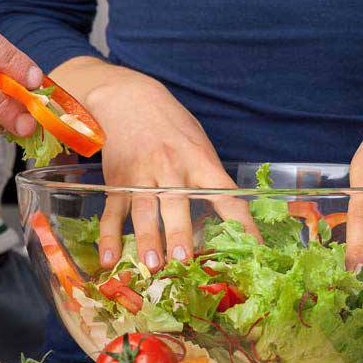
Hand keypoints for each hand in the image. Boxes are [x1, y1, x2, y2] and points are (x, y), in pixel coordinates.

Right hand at [83, 67, 259, 271]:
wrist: (128, 98)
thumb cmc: (170, 125)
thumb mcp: (198, 143)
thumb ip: (209, 177)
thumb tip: (228, 217)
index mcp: (199, 161)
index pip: (226, 195)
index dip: (242, 223)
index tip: (254, 247)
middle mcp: (171, 168)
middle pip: (176, 204)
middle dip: (179, 233)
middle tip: (183, 260)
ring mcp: (141, 176)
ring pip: (143, 210)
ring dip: (147, 239)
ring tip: (151, 264)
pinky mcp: (117, 182)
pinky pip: (112, 212)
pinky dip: (109, 237)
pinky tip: (109, 259)